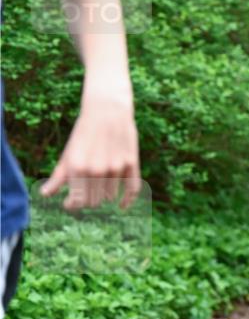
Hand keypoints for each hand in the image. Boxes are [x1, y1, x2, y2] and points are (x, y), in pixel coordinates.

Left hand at [40, 95, 140, 209]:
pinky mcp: (131, 164)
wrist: (107, 111)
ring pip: (110, 197)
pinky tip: (122, 206)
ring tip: (98, 186)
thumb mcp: (69, 153)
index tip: (70, 203)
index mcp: (78, 167)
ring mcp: (115, 167)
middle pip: (94, 201)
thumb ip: (58, 176)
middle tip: (84, 193)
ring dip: (104, 195)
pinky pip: (132, 190)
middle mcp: (97, 169)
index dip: (73, 205)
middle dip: (88, 200)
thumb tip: (45, 195)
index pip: (77, 201)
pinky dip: (127, 201)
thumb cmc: (84, 133)